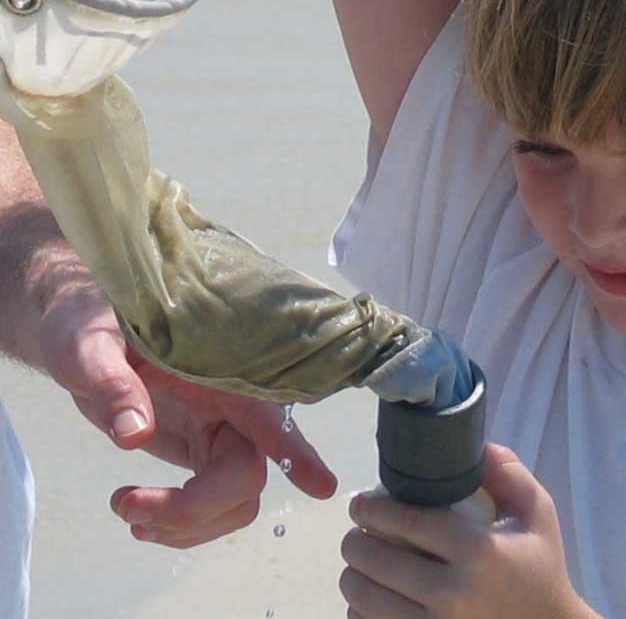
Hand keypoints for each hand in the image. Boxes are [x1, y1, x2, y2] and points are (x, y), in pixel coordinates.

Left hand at [37, 284, 337, 547]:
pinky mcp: (205, 454)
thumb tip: (135, 436)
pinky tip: (139, 516)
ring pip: (236, 502)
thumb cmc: (88, 324)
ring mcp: (223, 435)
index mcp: (221, 373)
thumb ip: (111, 383)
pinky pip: (213, 507)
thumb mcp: (88, 345)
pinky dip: (179, 526)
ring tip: (126, 511)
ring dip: (185, 525)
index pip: (266, 414)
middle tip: (125, 505)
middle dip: (193, 509)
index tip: (321, 486)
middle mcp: (235, 408)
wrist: (80, 333)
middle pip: (246, 477)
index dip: (293, 451)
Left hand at [340, 443, 596, 618]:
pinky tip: (374, 599)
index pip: (407, 521)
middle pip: (374, 560)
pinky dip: (362, 610)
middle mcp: (452, 593)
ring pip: (362, 597)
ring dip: (354, 576)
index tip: (360, 503)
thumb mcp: (537, 512)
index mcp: (479, 552)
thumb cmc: (540, 567)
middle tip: (359, 533)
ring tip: (363, 565)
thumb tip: (470, 444)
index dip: (373, 509)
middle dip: (356, 541)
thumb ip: (507, 472)